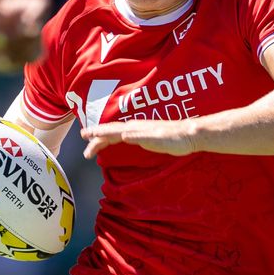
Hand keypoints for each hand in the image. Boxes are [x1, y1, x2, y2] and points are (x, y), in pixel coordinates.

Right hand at [82, 119, 199, 159]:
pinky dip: (115, 138)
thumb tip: (122, 134)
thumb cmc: (174, 139)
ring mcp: (140, 130)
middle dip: (96, 138)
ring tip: (95, 143)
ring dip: (104, 138)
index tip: (83, 137)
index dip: (96, 134)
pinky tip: (118, 140)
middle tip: (84, 147)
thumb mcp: (155, 139)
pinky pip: (124, 135)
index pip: (110, 131)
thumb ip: (138, 137)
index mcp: (134, 128)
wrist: (190, 135)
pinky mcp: (146, 135)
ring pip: (116, 133)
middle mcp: (135, 127)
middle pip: (110, 132)